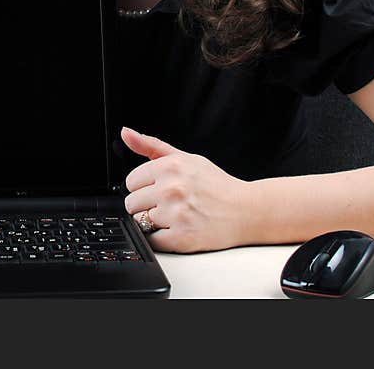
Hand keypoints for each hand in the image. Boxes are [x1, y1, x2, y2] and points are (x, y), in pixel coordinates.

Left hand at [121, 127, 249, 252]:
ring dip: (154, 222)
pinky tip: (177, 229)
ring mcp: (176, 214)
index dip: (143, 187)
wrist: (247, 210)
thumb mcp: (185, 158)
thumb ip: (151, 146)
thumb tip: (126, 133)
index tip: (158, 189)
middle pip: (131, 203)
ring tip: (175, 216)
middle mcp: (171, 188)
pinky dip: (161, 238)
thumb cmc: (216, 184)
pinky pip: (152, 240)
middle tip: (168, 205)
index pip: (131, 181)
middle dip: (146, 205)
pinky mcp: (182, 237)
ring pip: (139, 222)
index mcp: (170, 167)